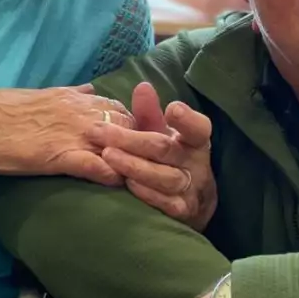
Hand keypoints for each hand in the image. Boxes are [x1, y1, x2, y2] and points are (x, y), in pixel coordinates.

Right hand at [0, 85, 136, 184]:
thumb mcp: (41, 94)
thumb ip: (70, 95)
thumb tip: (89, 90)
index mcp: (75, 97)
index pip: (121, 107)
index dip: (131, 127)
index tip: (134, 142)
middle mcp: (80, 111)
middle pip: (129, 124)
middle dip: (138, 143)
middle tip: (140, 163)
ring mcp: (73, 132)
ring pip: (120, 142)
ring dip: (130, 159)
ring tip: (133, 177)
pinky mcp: (60, 155)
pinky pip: (98, 165)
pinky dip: (111, 175)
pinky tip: (115, 185)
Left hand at [90, 82, 215, 230]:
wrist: (194, 201)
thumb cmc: (172, 159)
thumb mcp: (164, 135)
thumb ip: (151, 114)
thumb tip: (142, 86)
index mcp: (196, 141)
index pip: (198, 127)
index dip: (187, 119)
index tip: (172, 108)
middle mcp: (196, 164)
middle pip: (165, 149)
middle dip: (131, 139)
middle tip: (100, 131)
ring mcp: (190, 189)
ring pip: (164, 177)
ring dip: (134, 166)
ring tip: (108, 156)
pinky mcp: (181, 211)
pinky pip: (164, 202)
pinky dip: (145, 192)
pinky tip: (125, 182)